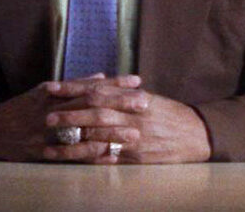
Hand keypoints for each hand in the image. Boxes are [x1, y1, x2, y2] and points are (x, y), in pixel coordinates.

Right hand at [0, 74, 141, 161]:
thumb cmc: (21, 108)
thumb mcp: (44, 89)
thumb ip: (75, 84)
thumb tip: (101, 75)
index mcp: (56, 91)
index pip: (91, 85)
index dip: (115, 83)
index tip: (137, 81)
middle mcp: (54, 109)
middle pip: (92, 105)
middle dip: (119, 104)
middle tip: (144, 103)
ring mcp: (48, 131)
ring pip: (84, 130)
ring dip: (111, 132)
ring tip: (134, 133)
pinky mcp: (42, 151)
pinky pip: (70, 154)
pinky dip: (89, 155)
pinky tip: (108, 156)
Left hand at [45, 90, 211, 163]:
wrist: (197, 134)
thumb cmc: (170, 114)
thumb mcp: (148, 98)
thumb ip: (122, 93)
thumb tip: (97, 84)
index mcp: (135, 98)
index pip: (98, 91)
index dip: (73, 89)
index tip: (52, 88)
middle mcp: (134, 117)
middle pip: (96, 115)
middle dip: (70, 116)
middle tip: (47, 117)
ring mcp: (136, 139)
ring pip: (99, 139)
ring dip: (74, 143)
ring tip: (52, 145)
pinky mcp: (138, 159)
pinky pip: (111, 159)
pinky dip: (91, 159)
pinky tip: (74, 161)